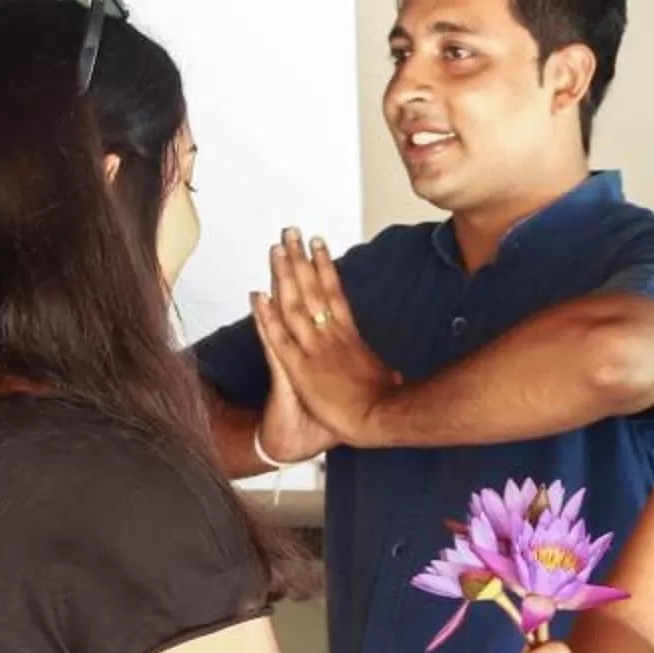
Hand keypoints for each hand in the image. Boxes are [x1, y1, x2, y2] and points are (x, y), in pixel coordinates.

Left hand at [253, 230, 395, 443]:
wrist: (378, 419)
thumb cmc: (385, 406)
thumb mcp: (385, 384)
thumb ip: (386, 375)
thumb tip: (395, 375)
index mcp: (350, 337)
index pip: (335, 293)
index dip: (324, 266)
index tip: (317, 244)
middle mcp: (330, 335)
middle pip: (312, 289)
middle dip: (300, 259)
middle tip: (290, 233)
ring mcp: (314, 348)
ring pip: (294, 304)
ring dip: (283, 275)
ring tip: (276, 249)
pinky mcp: (299, 367)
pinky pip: (278, 337)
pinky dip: (267, 315)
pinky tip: (258, 294)